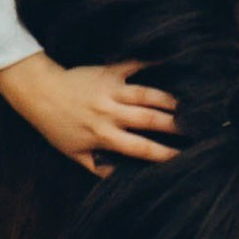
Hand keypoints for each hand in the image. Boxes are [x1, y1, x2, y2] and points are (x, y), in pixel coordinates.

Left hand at [0, 52, 178, 175]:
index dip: (164, 154)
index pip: (140, 148)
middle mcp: (111, 113)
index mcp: (104, 135)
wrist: (40, 94)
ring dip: (169, 99)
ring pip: (146, 94)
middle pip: (149, 120)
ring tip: (190, 103)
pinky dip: (151, 62)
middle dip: (175, 125)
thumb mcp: (74, 153)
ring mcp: (110, 90)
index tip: (183, 157)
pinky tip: (170, 60)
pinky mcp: (108, 72)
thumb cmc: (56, 126)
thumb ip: (98, 167)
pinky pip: (133, 65)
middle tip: (198, 128)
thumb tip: (121, 178)